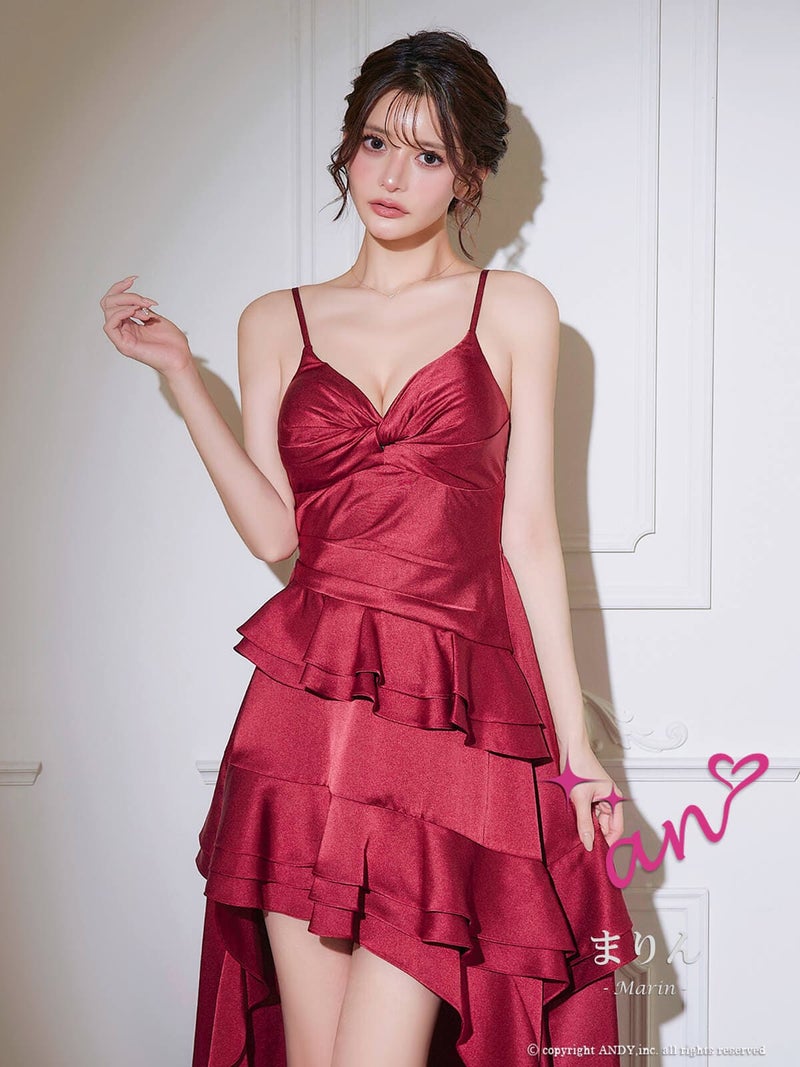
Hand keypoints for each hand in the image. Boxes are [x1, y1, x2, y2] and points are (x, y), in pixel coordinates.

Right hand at [100, 275, 192, 378]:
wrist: (181, 358)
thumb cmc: (172, 343)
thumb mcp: (156, 319)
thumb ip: (142, 309)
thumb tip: (135, 300)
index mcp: (129, 324)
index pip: (113, 301)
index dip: (120, 287)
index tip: (134, 278)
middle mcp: (123, 330)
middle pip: (108, 303)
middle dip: (127, 295)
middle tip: (146, 301)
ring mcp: (122, 338)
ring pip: (108, 311)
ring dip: (128, 303)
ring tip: (146, 309)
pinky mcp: (123, 345)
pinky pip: (110, 325)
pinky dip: (120, 313)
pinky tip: (135, 312)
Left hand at [558, 736, 625, 850]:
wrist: (571, 748)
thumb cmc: (579, 766)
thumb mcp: (580, 799)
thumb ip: (584, 823)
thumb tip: (589, 843)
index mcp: (614, 799)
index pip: (616, 830)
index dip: (609, 843)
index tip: (599, 855)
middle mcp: (610, 798)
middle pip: (606, 826)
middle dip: (597, 836)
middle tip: (585, 847)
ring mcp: (600, 796)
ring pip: (596, 819)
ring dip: (588, 826)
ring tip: (578, 834)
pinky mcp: (590, 794)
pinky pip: (590, 812)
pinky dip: (583, 818)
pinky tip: (574, 821)